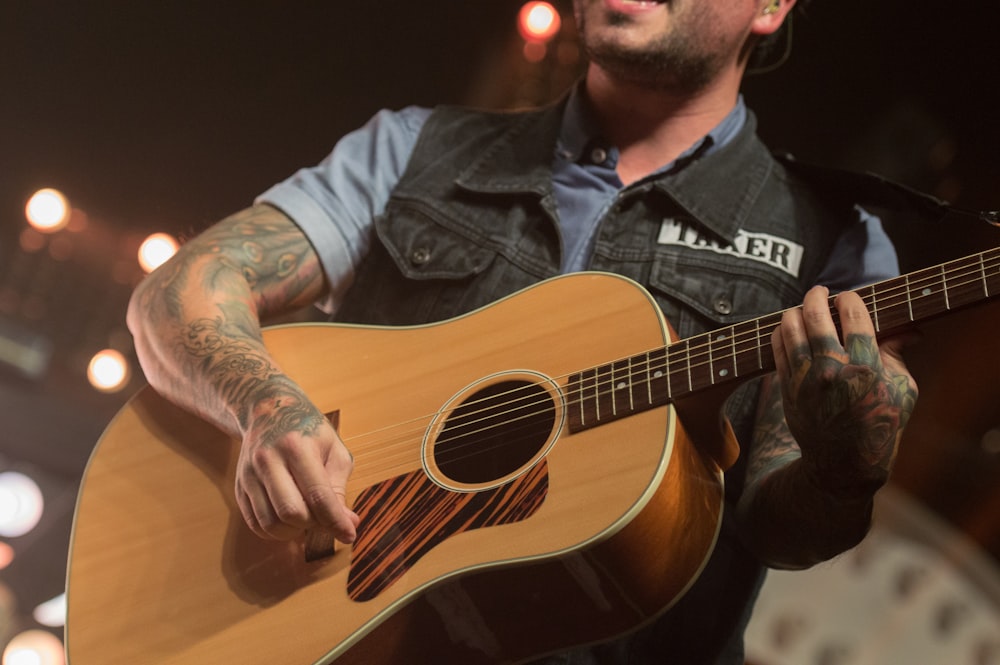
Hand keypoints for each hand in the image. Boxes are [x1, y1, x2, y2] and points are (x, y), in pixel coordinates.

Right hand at [234, 388, 358, 543]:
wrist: (269, 410)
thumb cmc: (308, 431)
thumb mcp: (333, 449)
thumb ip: (339, 487)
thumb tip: (347, 525)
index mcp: (297, 446)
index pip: (317, 495)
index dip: (335, 521)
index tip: (349, 535)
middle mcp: (268, 460)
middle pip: (291, 513)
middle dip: (314, 525)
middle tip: (325, 519)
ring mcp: (249, 474)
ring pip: (270, 524)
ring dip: (294, 531)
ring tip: (308, 518)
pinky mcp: (239, 487)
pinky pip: (255, 524)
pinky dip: (275, 532)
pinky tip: (289, 521)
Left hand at [771, 286, 917, 495]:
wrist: (844, 463)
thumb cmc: (880, 422)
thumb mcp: (902, 391)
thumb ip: (899, 354)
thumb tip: (911, 328)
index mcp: (867, 368)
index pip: (854, 317)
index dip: (849, 300)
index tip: (848, 297)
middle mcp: (833, 371)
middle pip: (816, 316)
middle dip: (817, 296)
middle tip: (820, 292)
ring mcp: (806, 379)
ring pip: (790, 328)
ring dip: (795, 311)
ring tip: (802, 307)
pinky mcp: (788, 388)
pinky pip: (777, 348)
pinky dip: (781, 332)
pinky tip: (789, 327)